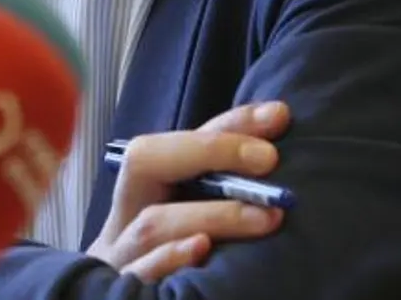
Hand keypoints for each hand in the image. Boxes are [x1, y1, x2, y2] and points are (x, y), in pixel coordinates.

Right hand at [85, 100, 291, 282]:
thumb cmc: (167, 263)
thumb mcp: (183, 217)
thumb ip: (213, 190)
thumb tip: (273, 154)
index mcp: (141, 192)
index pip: (181, 137)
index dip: (226, 125)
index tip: (278, 117)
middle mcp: (124, 218)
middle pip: (143, 164)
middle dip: (207, 152)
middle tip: (269, 159)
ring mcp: (122, 257)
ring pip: (151, 224)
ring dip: (211, 214)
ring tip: (265, 217)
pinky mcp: (129, 291)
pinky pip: (142, 273)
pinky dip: (170, 258)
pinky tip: (201, 250)